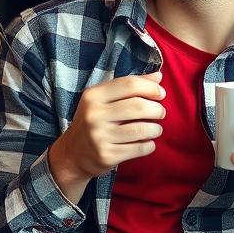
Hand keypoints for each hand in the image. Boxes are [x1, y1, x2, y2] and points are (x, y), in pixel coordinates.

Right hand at [51, 72, 163, 190]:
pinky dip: (149, 145)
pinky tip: (146, 143)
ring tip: (155, 129)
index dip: (150, 87)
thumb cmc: (94, 121)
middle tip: (160, 113)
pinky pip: (139, 148)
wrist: (73, 153)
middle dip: (157, 109)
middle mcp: (94, 114)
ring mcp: (99, 136)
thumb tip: (158, 77)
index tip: (161, 93)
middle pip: (138, 106)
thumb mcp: (104, 100)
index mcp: (93, 96)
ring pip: (142, 129)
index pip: (129, 84)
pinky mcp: (107, 155)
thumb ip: (130, 87)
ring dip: (156, 129)